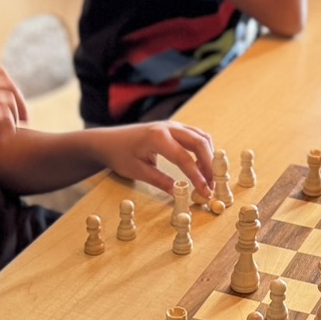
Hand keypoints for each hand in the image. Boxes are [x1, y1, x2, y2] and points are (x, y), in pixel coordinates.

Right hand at [0, 65, 27, 189]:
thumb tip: (4, 99)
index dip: (12, 89)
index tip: (19, 109)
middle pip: (5, 83)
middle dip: (19, 101)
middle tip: (25, 121)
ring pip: (5, 100)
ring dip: (14, 118)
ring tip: (10, 133)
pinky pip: (1, 116)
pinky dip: (8, 128)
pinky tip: (4, 138)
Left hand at [94, 121, 215, 197]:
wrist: (108, 140)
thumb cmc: (120, 155)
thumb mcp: (138, 171)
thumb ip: (161, 181)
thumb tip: (180, 194)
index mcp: (158, 138)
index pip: (185, 159)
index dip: (198, 177)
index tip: (205, 193)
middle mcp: (169, 127)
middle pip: (200, 144)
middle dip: (209, 166)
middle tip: (212, 186)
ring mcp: (173, 125)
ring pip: (201, 137)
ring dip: (209, 157)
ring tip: (209, 178)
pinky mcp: (174, 127)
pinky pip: (196, 135)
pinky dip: (203, 149)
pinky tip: (202, 165)